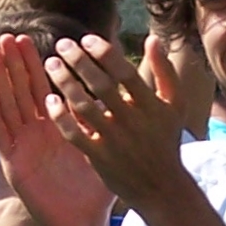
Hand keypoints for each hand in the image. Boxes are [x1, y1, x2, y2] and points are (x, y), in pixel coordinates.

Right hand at [0, 34, 113, 225]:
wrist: (82, 223)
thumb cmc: (93, 189)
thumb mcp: (99, 147)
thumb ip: (102, 121)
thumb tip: (117, 92)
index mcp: (54, 127)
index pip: (40, 88)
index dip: (32, 65)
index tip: (28, 38)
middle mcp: (34, 133)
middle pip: (19, 92)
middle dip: (12, 65)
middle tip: (7, 37)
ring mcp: (21, 146)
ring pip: (6, 107)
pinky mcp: (13, 163)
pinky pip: (0, 134)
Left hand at [43, 32, 186, 207]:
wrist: (161, 187)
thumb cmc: (165, 140)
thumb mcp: (174, 105)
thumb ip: (165, 71)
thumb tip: (152, 39)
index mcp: (151, 106)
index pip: (124, 72)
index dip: (104, 52)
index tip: (86, 39)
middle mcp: (133, 121)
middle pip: (100, 85)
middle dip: (79, 61)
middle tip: (62, 44)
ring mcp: (115, 140)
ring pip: (83, 106)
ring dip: (64, 82)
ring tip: (51, 64)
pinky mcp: (100, 157)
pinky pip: (74, 133)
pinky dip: (60, 116)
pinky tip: (50, 99)